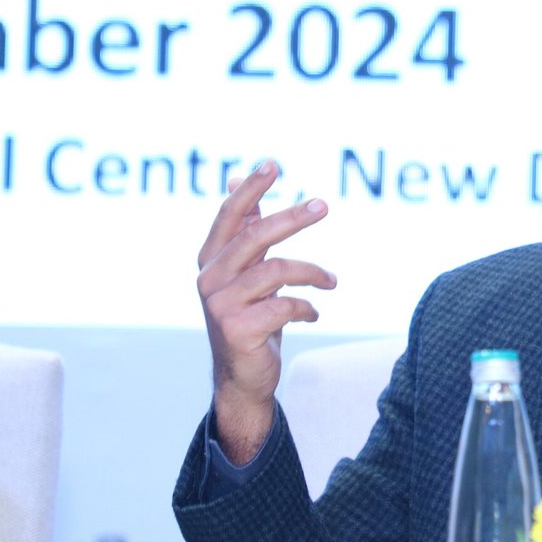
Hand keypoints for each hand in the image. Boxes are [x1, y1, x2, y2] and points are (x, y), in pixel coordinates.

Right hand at [196, 160, 335, 462]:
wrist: (243, 377)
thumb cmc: (250, 316)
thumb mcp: (247, 270)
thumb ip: (245, 228)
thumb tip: (240, 179)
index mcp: (212, 260)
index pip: (229, 216)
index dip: (249, 189)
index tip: (272, 164)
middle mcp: (210, 279)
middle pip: (255, 237)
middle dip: (292, 218)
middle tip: (324, 205)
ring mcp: (220, 306)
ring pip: (276, 271)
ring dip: (313, 273)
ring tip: (332, 281)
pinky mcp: (237, 330)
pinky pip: (285, 306)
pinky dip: (307, 307)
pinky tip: (313, 314)